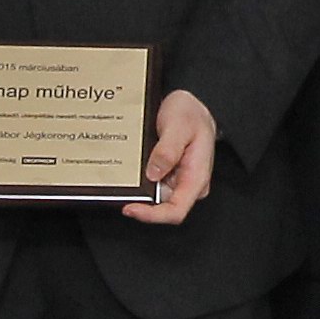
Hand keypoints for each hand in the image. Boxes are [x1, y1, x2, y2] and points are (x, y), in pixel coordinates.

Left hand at [122, 89, 222, 225]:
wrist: (191, 103)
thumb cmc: (191, 113)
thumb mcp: (179, 125)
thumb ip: (167, 150)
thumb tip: (154, 173)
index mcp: (196, 177)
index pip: (176, 211)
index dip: (152, 215)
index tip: (130, 208)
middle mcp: (189, 184)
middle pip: (162, 207)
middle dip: (140, 199)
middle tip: (122, 183)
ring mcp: (178, 181)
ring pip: (154, 196)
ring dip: (138, 188)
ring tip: (127, 169)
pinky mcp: (168, 175)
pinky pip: (152, 184)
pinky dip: (140, 179)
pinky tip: (132, 167)